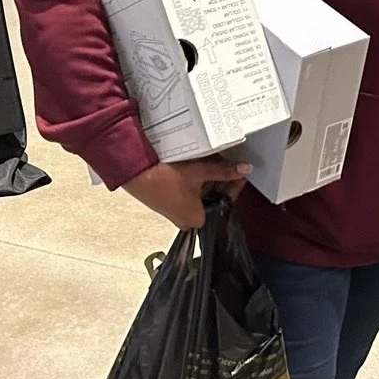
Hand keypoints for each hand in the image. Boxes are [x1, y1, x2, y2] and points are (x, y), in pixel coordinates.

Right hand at [123, 157, 252, 229]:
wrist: (134, 172)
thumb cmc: (163, 179)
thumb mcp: (199, 172)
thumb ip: (224, 171)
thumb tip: (245, 169)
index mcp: (197, 220)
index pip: (225, 201)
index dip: (234, 184)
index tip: (240, 172)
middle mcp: (186, 219)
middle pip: (213, 196)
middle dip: (220, 178)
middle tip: (228, 161)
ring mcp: (176, 210)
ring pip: (201, 192)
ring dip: (208, 176)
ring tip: (213, 158)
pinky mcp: (168, 200)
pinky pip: (189, 190)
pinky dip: (195, 178)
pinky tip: (198, 164)